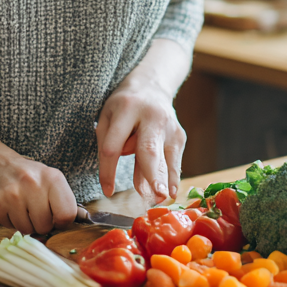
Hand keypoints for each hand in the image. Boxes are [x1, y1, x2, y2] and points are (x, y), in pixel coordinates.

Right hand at [0, 147, 78, 233]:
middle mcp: (33, 184)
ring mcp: (12, 194)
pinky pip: (9, 227)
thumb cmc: (22, 172)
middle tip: (32, 209)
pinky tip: (6, 205)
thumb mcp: (46, 178)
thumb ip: (62, 198)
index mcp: (52, 177)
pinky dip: (9, 220)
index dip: (62, 221)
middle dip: (40, 223)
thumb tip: (82, 219)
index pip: (67, 214)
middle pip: (46, 226)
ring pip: (27, 229)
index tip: (55, 217)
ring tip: (18, 205)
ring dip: (23, 223)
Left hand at [96, 70, 186, 203]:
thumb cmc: (123, 106)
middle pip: (148, 149)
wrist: (151, 86)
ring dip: (164, 181)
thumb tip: (130, 176)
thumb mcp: (108, 117)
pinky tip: (170, 192)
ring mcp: (169, 126)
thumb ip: (110, 145)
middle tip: (152, 194)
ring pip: (166, 158)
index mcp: (126, 108)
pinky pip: (174, 161)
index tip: (107, 190)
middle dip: (150, 173)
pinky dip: (172, 177)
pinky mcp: (180, 135)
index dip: (109, 170)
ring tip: (160, 199)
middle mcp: (151, 116)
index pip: (113, 145)